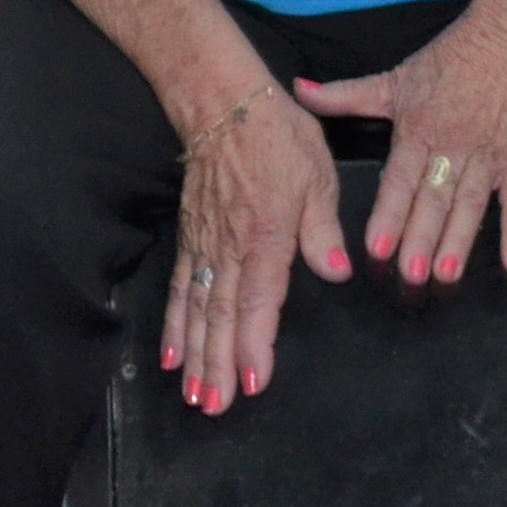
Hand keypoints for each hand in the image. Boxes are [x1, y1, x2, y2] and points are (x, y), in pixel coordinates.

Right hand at [163, 83, 350, 410]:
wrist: (222, 100)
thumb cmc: (276, 134)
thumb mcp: (316, 173)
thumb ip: (321, 226)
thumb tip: (335, 269)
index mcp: (265, 233)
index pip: (259, 300)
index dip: (255, 345)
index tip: (254, 383)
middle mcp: (230, 245)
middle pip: (221, 315)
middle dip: (218, 365)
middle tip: (214, 406)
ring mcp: (206, 242)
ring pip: (198, 308)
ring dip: (195, 354)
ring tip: (192, 392)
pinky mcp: (191, 235)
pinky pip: (182, 285)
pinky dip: (175, 321)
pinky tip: (171, 352)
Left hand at [297, 0, 506, 286]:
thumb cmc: (452, 57)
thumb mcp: (395, 77)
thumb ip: (346, 94)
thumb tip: (299, 89)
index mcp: (418, 128)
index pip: (399, 179)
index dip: (389, 214)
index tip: (376, 248)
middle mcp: (453, 145)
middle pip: (434, 199)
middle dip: (421, 238)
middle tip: (410, 275)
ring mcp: (489, 154)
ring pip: (472, 204)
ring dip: (460, 241)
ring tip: (447, 275)